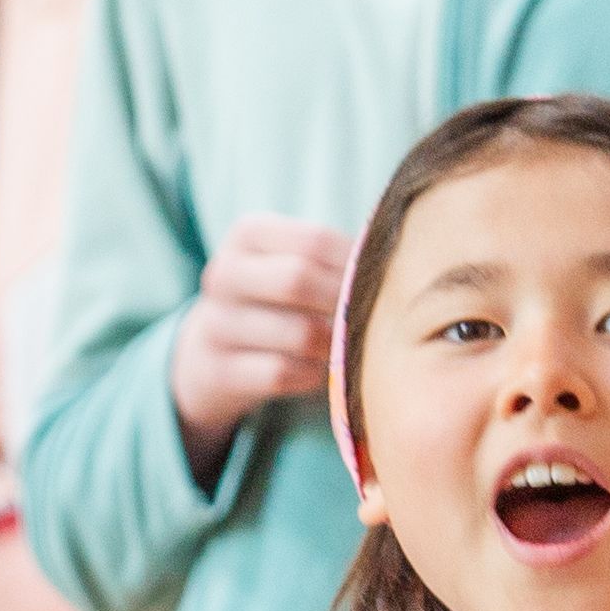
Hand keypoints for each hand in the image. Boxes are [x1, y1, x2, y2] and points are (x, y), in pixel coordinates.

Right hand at [167, 216, 354, 472]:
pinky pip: (283, 374)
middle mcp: (223, 274)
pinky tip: (320, 370)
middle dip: (342, 303)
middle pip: (298, 280)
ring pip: (298, 334)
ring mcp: (216, 324)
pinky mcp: (219, 371)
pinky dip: (313, 375)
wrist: (208, 353)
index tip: (377, 283)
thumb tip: (401, 264)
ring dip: (334, 345)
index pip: (315, 240)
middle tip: (365, 318)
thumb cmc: (273, 300)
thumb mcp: (287, 262)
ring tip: (346, 345)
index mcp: (247, 234)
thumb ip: (333, 256)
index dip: (355, 264)